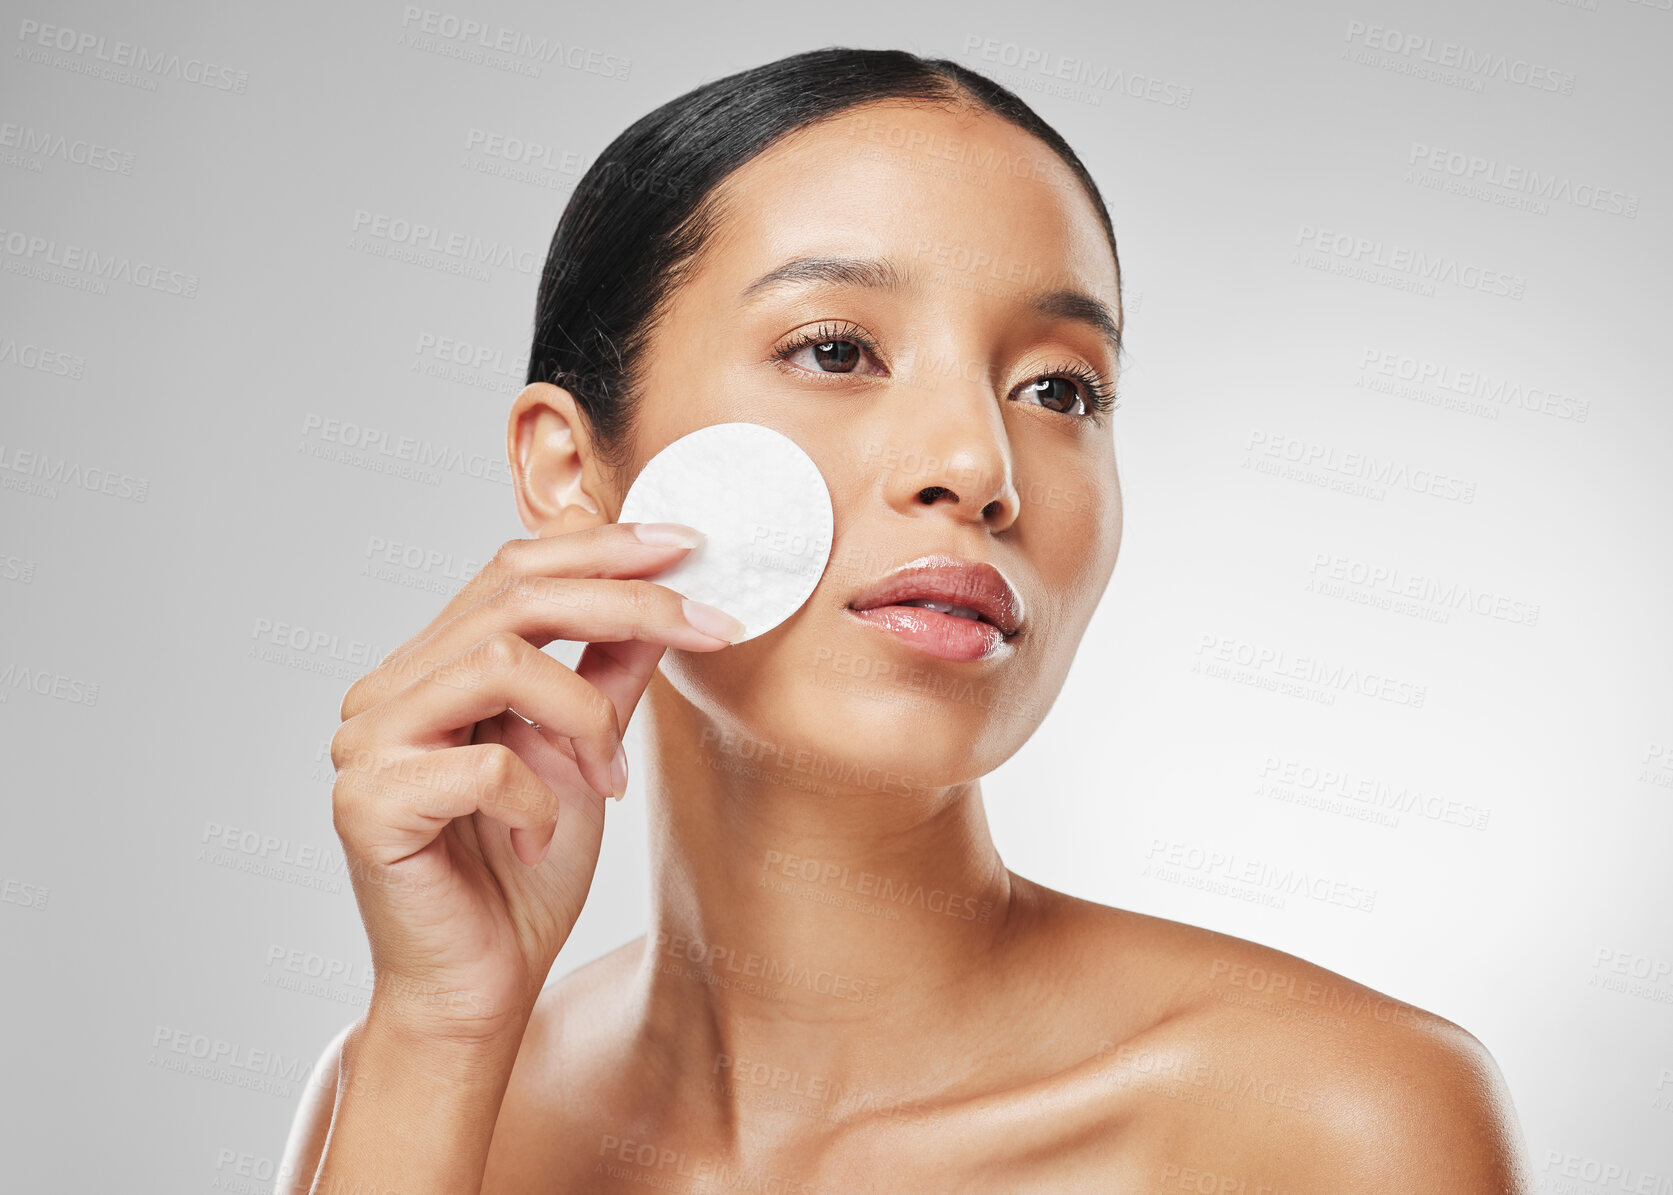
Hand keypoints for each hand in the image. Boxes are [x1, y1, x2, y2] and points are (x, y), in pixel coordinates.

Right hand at [326, 521, 743, 1039]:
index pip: (514, 570)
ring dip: (585, 716)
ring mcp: (366, 743)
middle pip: (512, 596)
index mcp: (431, 668)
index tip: (690, 546)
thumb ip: (608, 673)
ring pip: (499, 664)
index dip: (604, 547)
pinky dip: (540, 800)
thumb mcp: (585, 755)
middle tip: (708, 626)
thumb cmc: (524, 875)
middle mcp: (388, 691)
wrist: (479, 990)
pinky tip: (541, 840)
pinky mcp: (368, 804)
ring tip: (605, 779)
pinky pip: (486, 764)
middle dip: (627, 602)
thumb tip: (664, 594)